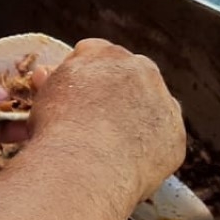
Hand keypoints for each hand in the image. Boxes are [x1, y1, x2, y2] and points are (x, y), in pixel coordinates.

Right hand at [28, 39, 185, 199]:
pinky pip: (162, 139)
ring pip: (151, 105)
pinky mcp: (175, 135)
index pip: (94, 53)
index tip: (72, 94)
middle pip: (129, 74)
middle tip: (93, 119)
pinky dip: (149, 148)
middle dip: (115, 90)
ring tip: (111, 145)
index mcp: (103, 53)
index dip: (81, 74)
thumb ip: (50, 80)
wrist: (84, 166)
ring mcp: (163, 101)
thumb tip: (45, 73)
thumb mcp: (44, 96)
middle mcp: (140, 69)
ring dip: (137, 117)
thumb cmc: (56, 129)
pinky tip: (126, 162)